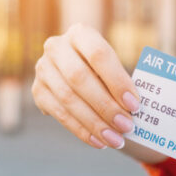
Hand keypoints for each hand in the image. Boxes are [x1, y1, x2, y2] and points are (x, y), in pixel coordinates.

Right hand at [31, 24, 139, 148]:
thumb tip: (137, 107)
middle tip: (127, 126)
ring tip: (116, 139)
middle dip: (105, 106)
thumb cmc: (108, 71)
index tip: (135, 105)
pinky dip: (81, 130)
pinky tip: (99, 142)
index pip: (99, 55)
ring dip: (94, 123)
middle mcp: (56, 47)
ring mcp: (43, 69)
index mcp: (81, 33)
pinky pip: (59, 114)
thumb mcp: (116, 67)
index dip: (117, 81)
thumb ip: (125, 81)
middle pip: (80, 78)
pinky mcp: (38, 91)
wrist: (82, 74)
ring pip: (68, 99)